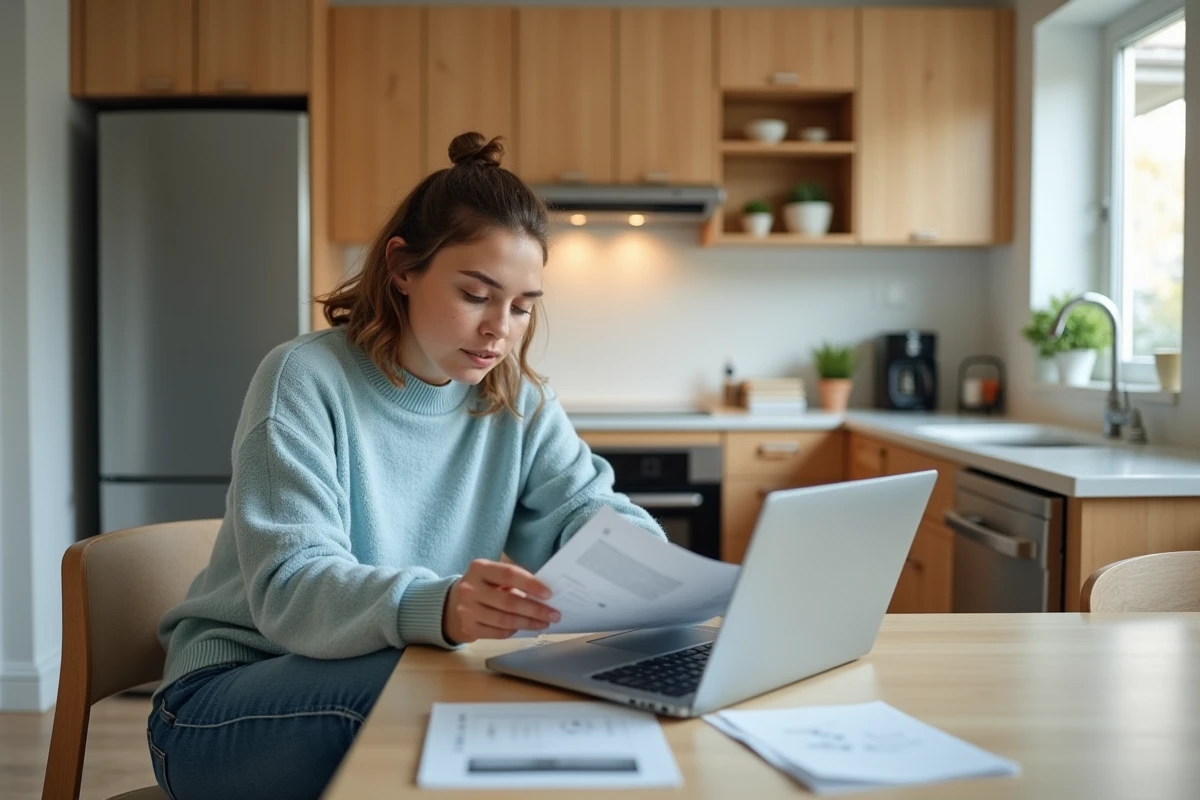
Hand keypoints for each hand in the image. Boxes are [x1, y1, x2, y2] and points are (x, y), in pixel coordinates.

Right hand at [442, 559, 560, 642]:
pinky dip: (514, 631)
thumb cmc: (481, 586)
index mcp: (479, 568)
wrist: (450, 604)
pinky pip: (498, 633)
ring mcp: (466, 610)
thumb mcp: (491, 575)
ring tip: (544, 623)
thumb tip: (544, 593)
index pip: (509, 574)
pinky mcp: (468, 628)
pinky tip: (524, 628)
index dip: (531, 584)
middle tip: (554, 614)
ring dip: (529, 623)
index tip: (549, 593)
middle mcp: (470, 588)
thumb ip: (513, 579)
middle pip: (509, 601)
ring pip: (505, 620)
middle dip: (535, 609)